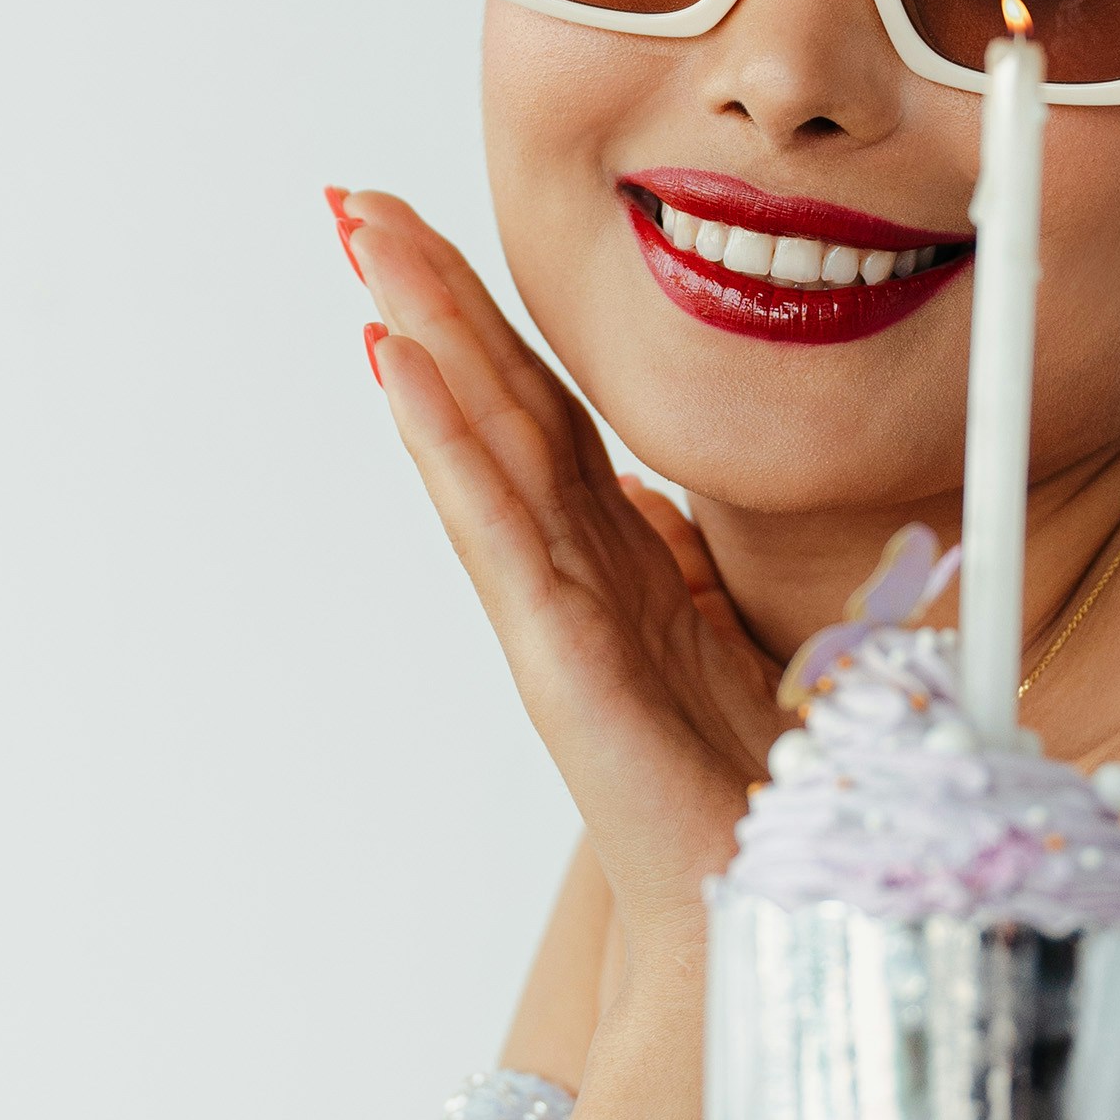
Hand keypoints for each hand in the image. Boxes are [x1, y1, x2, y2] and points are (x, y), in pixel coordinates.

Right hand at [337, 189, 781, 979]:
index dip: (493, 321)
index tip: (430, 238)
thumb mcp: (756, 648)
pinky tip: (399, 367)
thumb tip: (683, 504)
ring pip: (483, 444)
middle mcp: (580, 576)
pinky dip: (445, 444)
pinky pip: (498, 530)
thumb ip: (713, 571)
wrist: (765, 915)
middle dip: (429, 297)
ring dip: (422, 334)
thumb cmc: (762, 803)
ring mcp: (560, 614)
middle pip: (497, 406)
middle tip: (354, 205)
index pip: (547, 415)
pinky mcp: (562, 659)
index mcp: (625, 566)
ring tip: (364, 245)